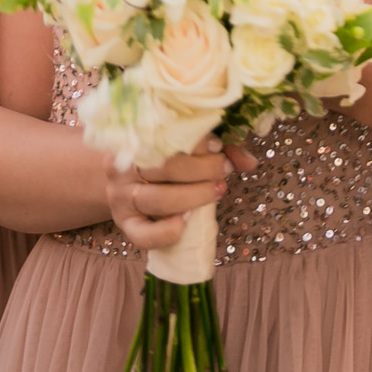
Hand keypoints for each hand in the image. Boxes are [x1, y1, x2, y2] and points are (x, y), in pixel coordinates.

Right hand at [104, 136, 258, 250]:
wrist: (122, 181)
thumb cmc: (158, 159)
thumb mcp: (180, 145)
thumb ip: (214, 148)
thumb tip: (251, 162)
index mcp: (134, 139)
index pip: (166, 136)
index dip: (198, 142)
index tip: (218, 147)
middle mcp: (121, 167)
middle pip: (167, 168)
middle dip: (204, 170)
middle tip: (225, 169)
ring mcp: (120, 198)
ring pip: (160, 199)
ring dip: (195, 196)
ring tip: (217, 190)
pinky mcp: (125, 225)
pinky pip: (144, 235)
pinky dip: (167, 231)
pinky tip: (186, 221)